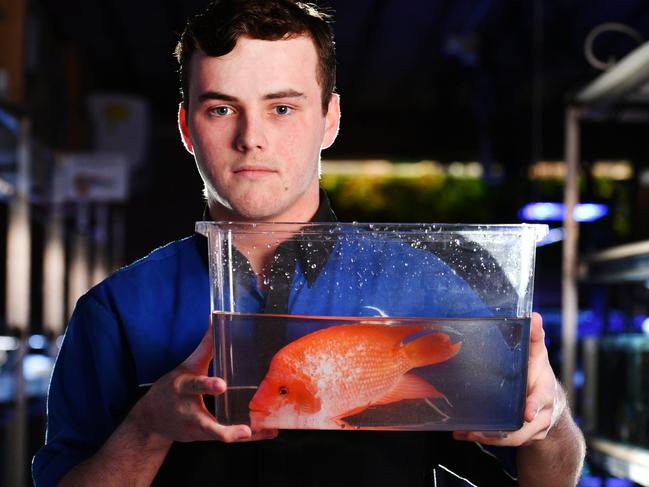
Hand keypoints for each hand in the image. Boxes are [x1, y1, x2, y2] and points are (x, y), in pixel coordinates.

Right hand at [128, 323, 277, 443]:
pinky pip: (226, 437)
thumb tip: (215, 319)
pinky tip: (267, 432)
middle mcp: (189, 413)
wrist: (150, 420)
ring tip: (263, 432)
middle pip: (205, 423)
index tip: (222, 385)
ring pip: (219, 435)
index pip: (195, 386)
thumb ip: (205, 346)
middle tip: (244, 430)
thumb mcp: (187, 365)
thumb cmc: (171, 388)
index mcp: (184, 389)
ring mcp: (196, 429)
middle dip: (222, 430)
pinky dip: (247, 436)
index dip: (208, 386)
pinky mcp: (204, 437)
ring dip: (241, 435)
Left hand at [453, 312, 564, 446]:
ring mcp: (532, 429)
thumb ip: (535, 338)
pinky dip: (483, 438)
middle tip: (480, 430)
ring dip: (489, 437)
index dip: (534, 405)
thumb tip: (532, 315)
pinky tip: (463, 434)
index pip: (542, 398)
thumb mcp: (538, 356)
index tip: (526, 412)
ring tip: (468, 432)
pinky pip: (502, 441)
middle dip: (504, 432)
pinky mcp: (520, 437)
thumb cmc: (539, 375)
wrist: (550, 405)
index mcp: (545, 390)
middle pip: (526, 427)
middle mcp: (541, 414)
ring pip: (513, 438)